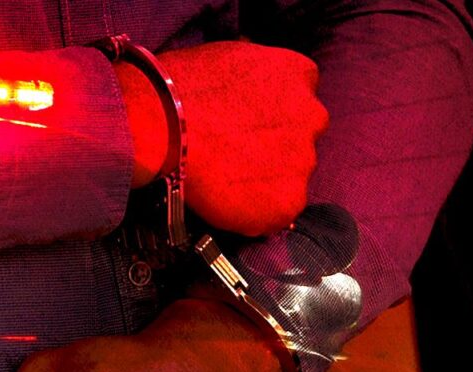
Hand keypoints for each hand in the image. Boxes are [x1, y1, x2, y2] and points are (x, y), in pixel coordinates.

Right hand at [116, 41, 328, 236]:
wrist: (160, 123)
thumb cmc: (177, 88)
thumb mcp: (231, 57)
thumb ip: (252, 80)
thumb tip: (240, 97)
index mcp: (299, 74)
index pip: (297, 100)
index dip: (268, 118)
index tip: (244, 126)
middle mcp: (312, 116)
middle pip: (297, 141)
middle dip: (270, 150)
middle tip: (230, 155)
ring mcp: (303, 161)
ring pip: (287, 178)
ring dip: (262, 181)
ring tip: (221, 177)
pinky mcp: (286, 202)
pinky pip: (275, 213)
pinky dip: (253, 212)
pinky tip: (224, 198)